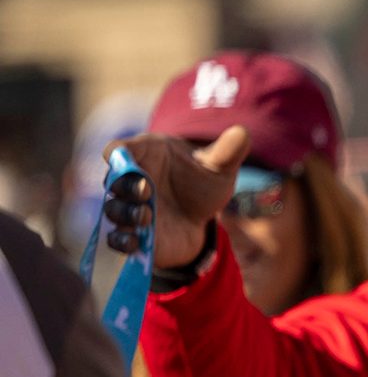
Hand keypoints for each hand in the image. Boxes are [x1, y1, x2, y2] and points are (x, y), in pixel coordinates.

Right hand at [100, 126, 250, 267]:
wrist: (199, 216)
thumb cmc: (200, 183)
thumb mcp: (218, 169)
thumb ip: (226, 152)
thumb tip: (243, 132)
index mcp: (145, 156)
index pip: (118, 150)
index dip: (117, 153)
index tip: (122, 156)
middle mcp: (131, 182)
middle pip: (114, 181)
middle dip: (125, 187)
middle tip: (147, 193)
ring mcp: (130, 209)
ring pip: (113, 210)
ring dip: (125, 215)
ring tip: (147, 218)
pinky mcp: (134, 234)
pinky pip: (116, 239)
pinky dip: (122, 242)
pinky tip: (137, 244)